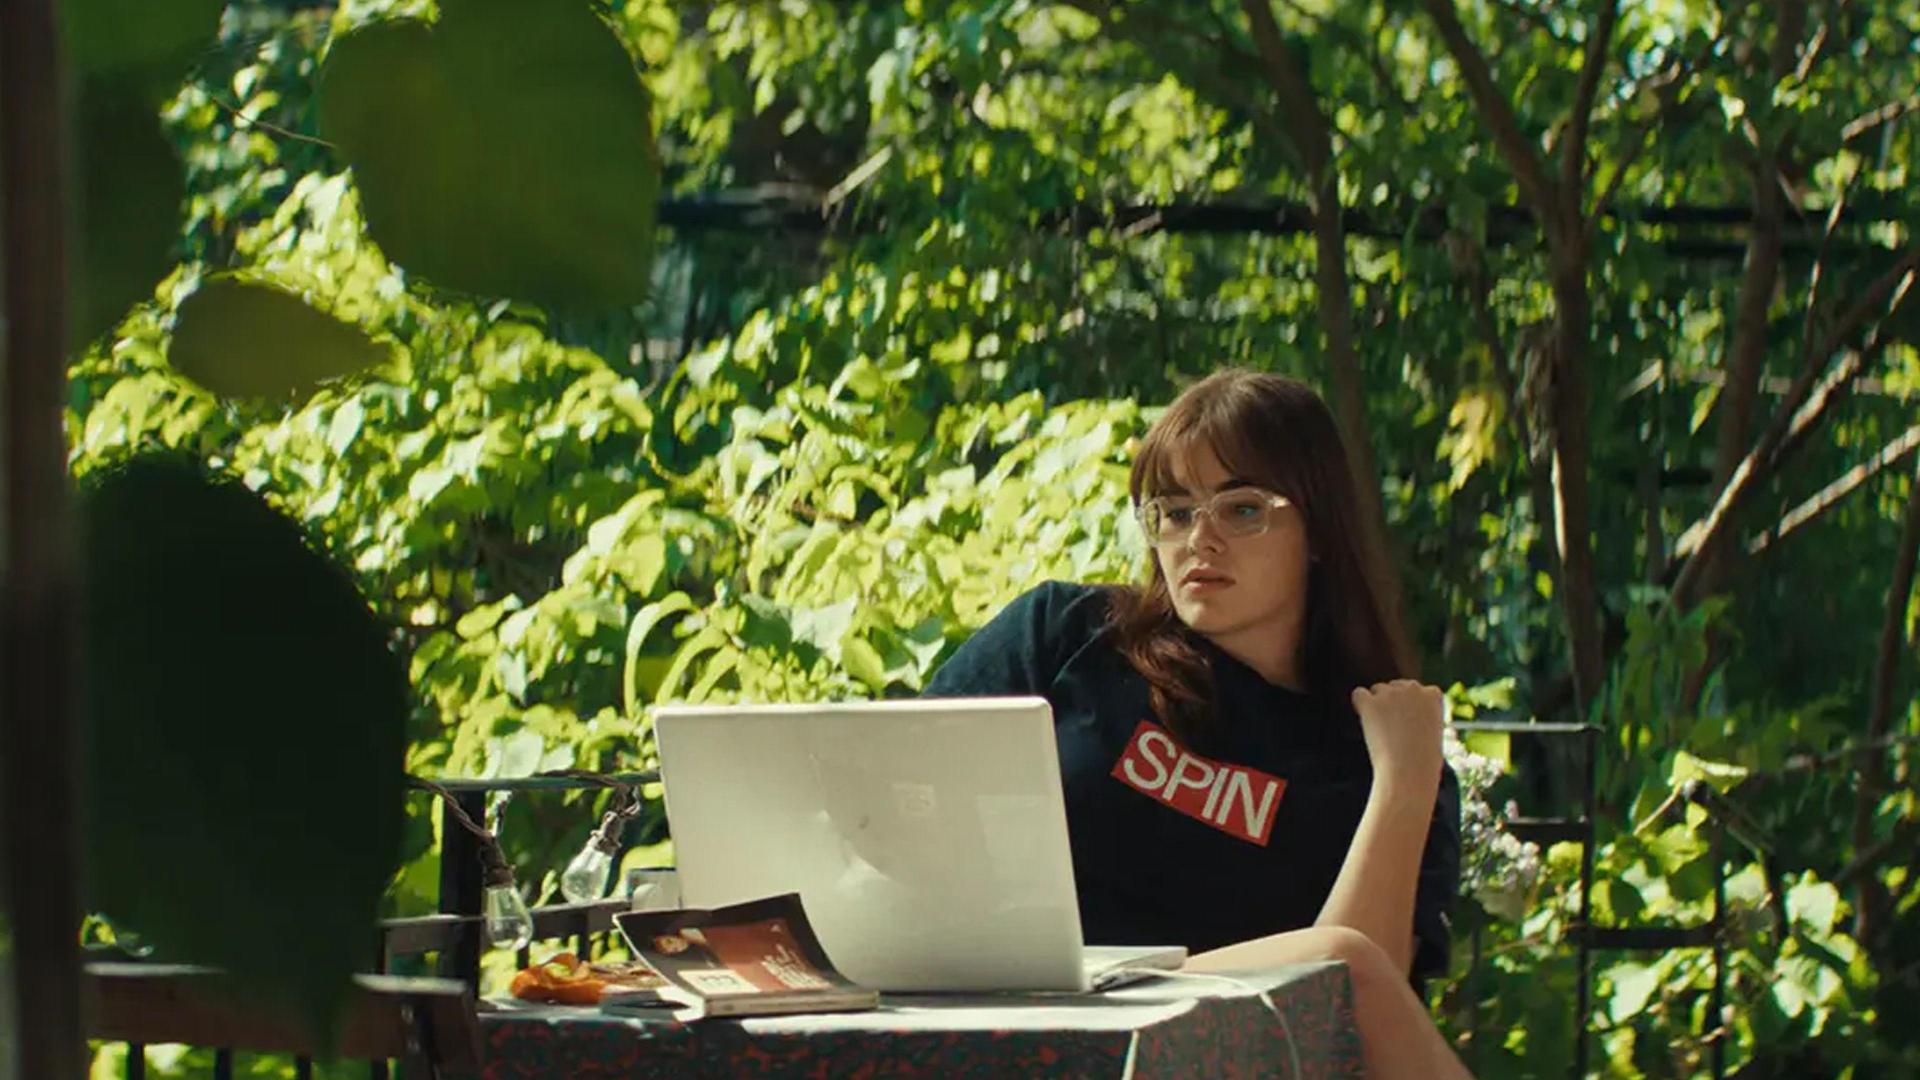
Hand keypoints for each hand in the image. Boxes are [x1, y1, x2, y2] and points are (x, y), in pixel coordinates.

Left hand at [1350, 679, 1446, 795]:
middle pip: (1395, 687)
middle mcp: (1413, 688)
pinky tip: (1367, 722)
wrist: (1409, 772)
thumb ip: (1420, 715)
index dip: (1410, 708)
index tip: (1411, 726)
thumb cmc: (1422, 762)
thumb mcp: (1432, 733)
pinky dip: (1360, 707)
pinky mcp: (1371, 703)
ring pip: (1377, 691)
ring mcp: (1391, 694)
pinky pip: (1359, 694)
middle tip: (1395, 732)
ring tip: (1385, 732)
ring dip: (1377, 706)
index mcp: (1433, 695)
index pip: (1416, 690)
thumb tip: (1401, 713)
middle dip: (1392, 704)